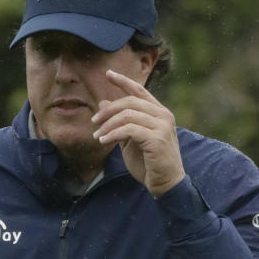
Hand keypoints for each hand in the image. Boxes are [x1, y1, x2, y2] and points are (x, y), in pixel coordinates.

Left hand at [92, 70, 185, 197]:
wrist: (165, 184)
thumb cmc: (148, 163)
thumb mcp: (130, 140)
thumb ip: (120, 122)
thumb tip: (103, 103)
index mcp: (159, 112)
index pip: (139, 91)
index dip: (123, 81)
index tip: (108, 74)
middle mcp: (163, 115)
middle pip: (130, 102)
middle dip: (108, 110)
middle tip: (94, 121)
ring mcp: (162, 126)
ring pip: (128, 115)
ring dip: (108, 125)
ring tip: (97, 136)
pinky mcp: (156, 139)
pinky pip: (129, 130)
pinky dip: (113, 134)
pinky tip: (103, 141)